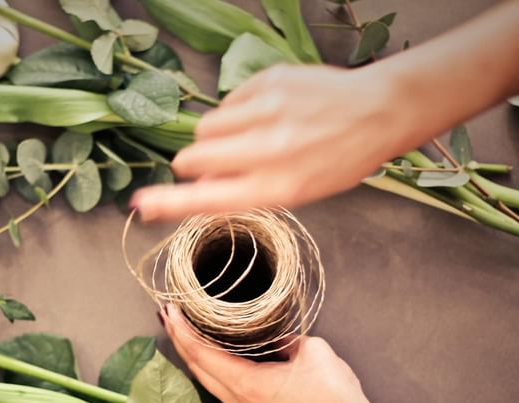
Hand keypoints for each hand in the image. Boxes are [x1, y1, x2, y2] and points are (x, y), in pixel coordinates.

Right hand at [132, 63, 414, 221]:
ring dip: (216, 136)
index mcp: (276, 186)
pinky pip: (228, 101)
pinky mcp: (267, 81)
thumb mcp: (296, 190)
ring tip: (249, 137)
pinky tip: (267, 114)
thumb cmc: (337, 158)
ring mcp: (267, 111)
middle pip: (193, 156)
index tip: (141, 204)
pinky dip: (237, 111)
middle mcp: (268, 149)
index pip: (207, 199)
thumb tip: (197, 188)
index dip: (168, 203)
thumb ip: (245, 190)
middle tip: (218, 164)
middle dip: (195, 163)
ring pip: (206, 128)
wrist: (377, 111)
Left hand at [162, 304, 387, 402]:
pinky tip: (212, 356)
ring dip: (193, 355)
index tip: (169, 310)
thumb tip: (274, 336)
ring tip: (184, 331)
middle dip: (180, 340)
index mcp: (247, 385)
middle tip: (169, 315)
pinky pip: (223, 388)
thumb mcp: (313, 351)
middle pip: (197, 368)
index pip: (201, 354)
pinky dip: (211, 368)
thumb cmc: (335, 399)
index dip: (181, 330)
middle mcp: (239, 402)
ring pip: (207, 380)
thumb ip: (285, 338)